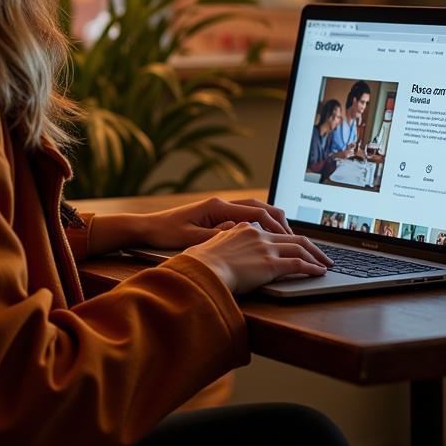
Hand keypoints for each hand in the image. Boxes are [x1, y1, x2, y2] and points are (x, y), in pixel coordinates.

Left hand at [131, 196, 294, 250]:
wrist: (147, 227)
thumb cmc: (165, 234)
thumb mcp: (190, 239)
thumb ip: (215, 236)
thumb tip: (238, 232)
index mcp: (217, 207)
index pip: (257, 214)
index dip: (276, 228)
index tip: (291, 241)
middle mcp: (222, 204)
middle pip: (262, 207)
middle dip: (282, 223)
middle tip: (297, 240)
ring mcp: (221, 208)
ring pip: (257, 209)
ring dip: (274, 222)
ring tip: (288, 238)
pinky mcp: (218, 215)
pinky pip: (248, 215)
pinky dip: (263, 223)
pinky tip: (267, 237)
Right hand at [185, 222, 332, 293]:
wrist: (200, 270)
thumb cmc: (199, 263)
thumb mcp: (209, 244)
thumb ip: (221, 238)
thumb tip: (224, 236)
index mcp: (244, 228)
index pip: (273, 231)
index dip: (288, 238)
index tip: (297, 245)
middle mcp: (258, 235)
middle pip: (293, 237)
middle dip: (311, 246)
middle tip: (322, 255)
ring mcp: (266, 248)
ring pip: (300, 247)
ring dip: (316, 256)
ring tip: (326, 264)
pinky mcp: (271, 264)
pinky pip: (299, 264)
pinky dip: (312, 267)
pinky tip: (319, 272)